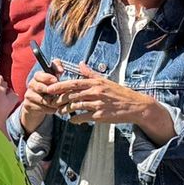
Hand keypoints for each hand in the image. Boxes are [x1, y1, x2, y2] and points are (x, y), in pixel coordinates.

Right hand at [18, 69, 61, 132]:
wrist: (38, 103)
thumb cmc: (49, 87)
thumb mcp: (53, 75)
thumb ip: (57, 68)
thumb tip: (61, 70)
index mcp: (37, 77)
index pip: (39, 75)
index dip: (47, 77)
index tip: (56, 80)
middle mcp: (31, 85)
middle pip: (39, 87)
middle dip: (51, 91)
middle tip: (60, 93)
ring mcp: (29, 96)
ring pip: (42, 100)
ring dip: (53, 102)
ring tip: (62, 102)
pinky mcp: (28, 105)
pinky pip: (41, 108)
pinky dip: (50, 109)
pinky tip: (56, 108)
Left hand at [42, 63, 169, 136]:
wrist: (134, 105)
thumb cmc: (119, 93)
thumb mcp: (105, 80)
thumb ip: (90, 74)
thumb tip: (80, 64)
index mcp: (95, 83)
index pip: (73, 83)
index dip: (59, 86)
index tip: (49, 89)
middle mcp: (95, 92)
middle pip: (71, 95)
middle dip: (59, 100)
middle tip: (52, 103)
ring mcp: (97, 104)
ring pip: (75, 107)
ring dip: (65, 110)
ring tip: (60, 112)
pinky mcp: (99, 115)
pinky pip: (82, 117)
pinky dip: (75, 119)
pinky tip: (72, 120)